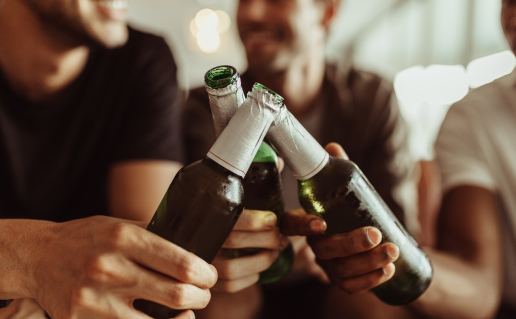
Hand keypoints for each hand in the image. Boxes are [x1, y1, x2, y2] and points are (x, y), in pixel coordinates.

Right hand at [18, 216, 216, 318]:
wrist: (37, 257)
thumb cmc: (86, 238)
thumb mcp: (119, 225)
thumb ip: (153, 234)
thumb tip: (194, 242)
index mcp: (124, 239)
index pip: (182, 263)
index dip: (206, 274)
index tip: (210, 275)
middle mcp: (111, 269)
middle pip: (179, 295)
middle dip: (202, 296)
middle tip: (203, 292)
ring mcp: (96, 301)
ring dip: (184, 317)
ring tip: (187, 309)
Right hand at [211, 209, 288, 292]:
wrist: (203, 246)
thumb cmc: (233, 225)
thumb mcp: (240, 212)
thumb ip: (255, 213)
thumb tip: (287, 214)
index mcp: (208, 216)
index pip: (229, 217)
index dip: (253, 220)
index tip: (273, 220)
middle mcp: (201, 239)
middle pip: (234, 240)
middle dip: (266, 239)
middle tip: (281, 238)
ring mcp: (203, 263)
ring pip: (231, 268)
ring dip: (261, 260)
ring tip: (274, 253)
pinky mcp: (208, 282)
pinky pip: (231, 285)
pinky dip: (251, 277)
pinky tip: (258, 269)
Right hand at [280, 142, 399, 293]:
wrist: (359, 238)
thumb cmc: (345, 208)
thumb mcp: (340, 188)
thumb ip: (336, 169)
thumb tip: (332, 147)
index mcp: (306, 222)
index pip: (292, 226)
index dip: (304, 225)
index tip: (321, 222)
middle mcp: (314, 245)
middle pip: (324, 250)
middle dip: (351, 244)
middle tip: (375, 233)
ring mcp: (327, 265)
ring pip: (341, 270)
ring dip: (368, 262)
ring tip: (392, 250)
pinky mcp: (342, 279)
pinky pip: (351, 286)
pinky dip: (370, 281)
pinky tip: (388, 270)